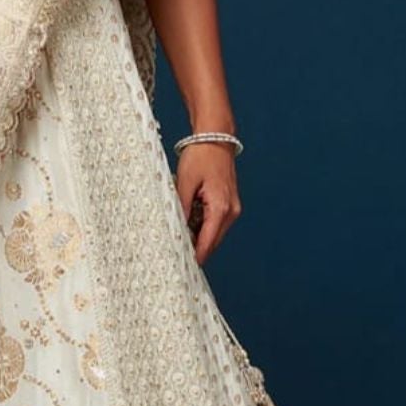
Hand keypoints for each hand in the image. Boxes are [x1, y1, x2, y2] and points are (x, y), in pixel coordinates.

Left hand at [175, 142, 240, 265]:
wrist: (215, 137)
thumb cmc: (200, 156)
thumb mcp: (184, 183)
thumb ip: (181, 210)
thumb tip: (177, 232)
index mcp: (220, 209)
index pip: (207, 243)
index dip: (195, 257)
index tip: (181, 268)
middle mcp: (230, 211)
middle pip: (212, 242)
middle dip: (195, 250)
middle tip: (173, 256)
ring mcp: (232, 208)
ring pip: (213, 233)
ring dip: (198, 237)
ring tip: (177, 239)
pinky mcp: (228, 203)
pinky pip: (215, 222)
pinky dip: (202, 226)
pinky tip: (187, 223)